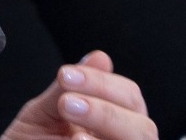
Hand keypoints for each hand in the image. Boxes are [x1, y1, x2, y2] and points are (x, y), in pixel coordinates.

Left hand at [1, 51, 156, 139]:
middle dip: (106, 111)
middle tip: (68, 104)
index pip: (130, 97)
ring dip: (107, 124)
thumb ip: (66, 89)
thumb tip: (99, 58)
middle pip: (144, 127)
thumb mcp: (42, 114)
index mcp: (111, 123)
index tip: (66, 75)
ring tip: (72, 126)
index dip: (103, 83)